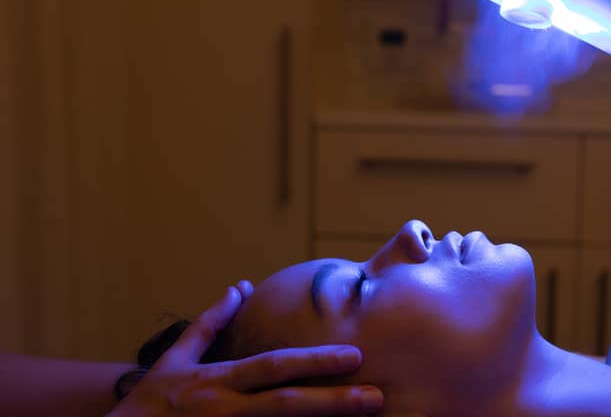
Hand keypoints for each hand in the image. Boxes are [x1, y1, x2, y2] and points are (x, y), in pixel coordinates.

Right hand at [108, 281, 382, 416]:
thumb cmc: (150, 401)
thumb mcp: (175, 360)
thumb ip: (210, 324)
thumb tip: (239, 288)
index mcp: (218, 381)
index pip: (274, 368)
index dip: (314, 362)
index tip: (354, 356)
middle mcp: (225, 409)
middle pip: (286, 405)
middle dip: (334, 401)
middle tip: (377, 397)